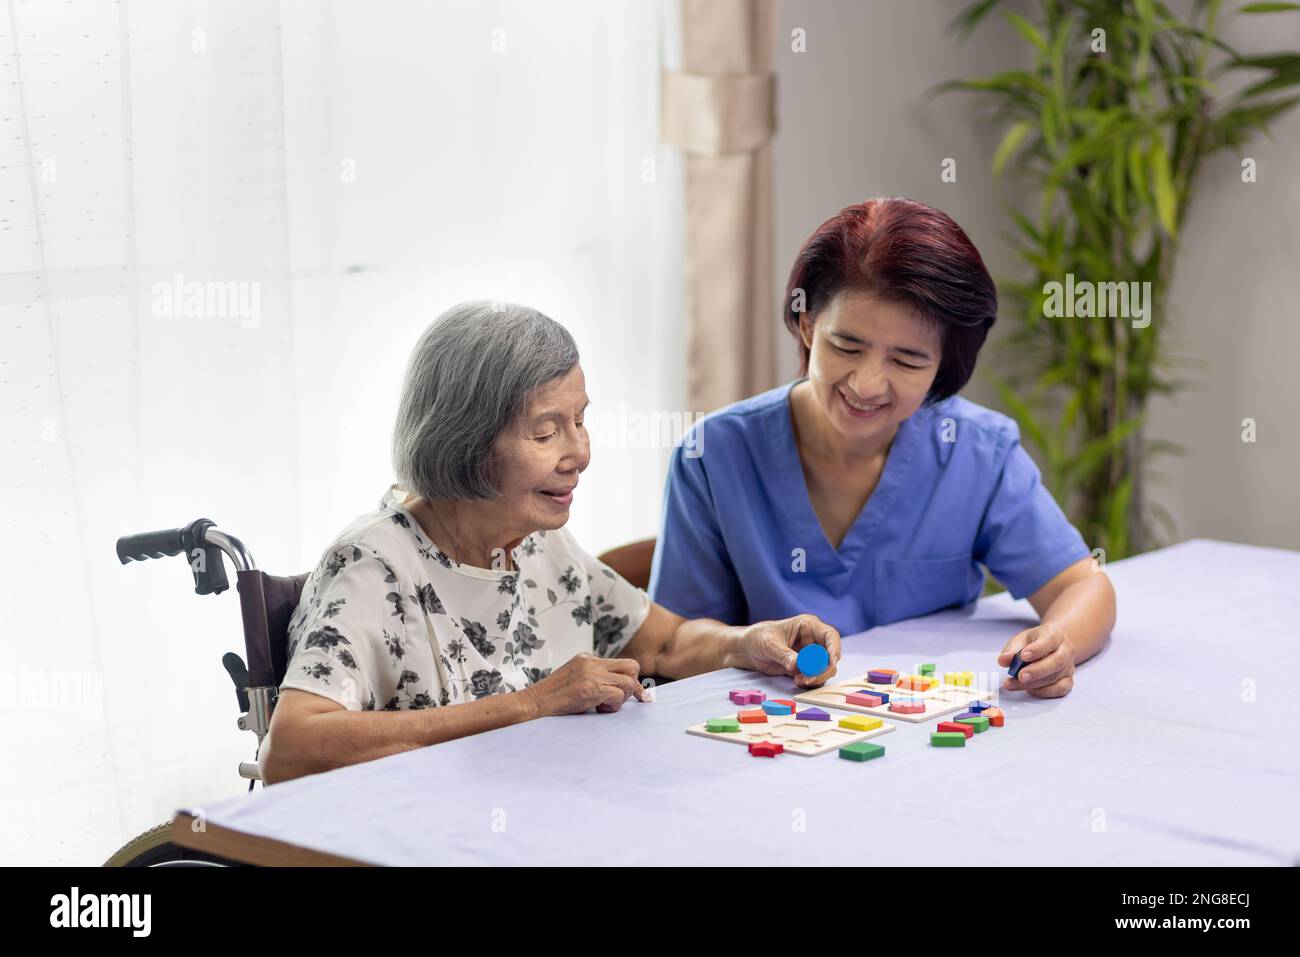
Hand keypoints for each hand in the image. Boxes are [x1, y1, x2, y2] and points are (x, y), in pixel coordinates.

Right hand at [524, 653, 649, 716]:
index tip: (639, 695)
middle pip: (632, 666)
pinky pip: (617, 695)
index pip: (621, 663)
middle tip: (622, 700)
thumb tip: (620, 691)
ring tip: (602, 707)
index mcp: (587, 658)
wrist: (532, 704)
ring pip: (628, 682)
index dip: (631, 681)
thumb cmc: (551, 699)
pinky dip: (612, 707)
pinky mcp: (590, 688)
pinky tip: (596, 710)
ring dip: (620, 699)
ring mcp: (591, 673)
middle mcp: (591, 662)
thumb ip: (594, 680)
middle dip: (633, 686)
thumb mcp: (575, 682)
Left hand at [737, 614, 840, 687]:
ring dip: (816, 677)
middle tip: (808, 678)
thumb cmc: (759, 638)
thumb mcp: (770, 644)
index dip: (834, 648)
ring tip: (798, 680)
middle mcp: (813, 640)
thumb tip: (797, 665)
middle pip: (831, 656)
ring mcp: (810, 655)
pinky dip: (810, 682)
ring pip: (825, 669)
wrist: (748, 649)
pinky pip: (816, 676)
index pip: (830, 635)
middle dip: (823, 669)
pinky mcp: (805, 667)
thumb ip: (784, 655)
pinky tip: (797, 681)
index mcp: (808, 626)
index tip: (831, 662)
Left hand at [997, 623, 1075, 697]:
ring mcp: (1068, 667)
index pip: (1048, 641)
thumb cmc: (1037, 642)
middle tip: (1020, 676)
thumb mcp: (1022, 639)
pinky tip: (1029, 690)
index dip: (1037, 649)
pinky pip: (1060, 689)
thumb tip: (1003, 660)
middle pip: (1056, 662)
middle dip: (1037, 671)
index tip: (1023, 656)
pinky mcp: (1068, 680)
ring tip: (1014, 684)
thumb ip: (1012, 649)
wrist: (1056, 645)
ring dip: (1034, 684)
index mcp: (1053, 635)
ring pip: (1056, 677)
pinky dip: (1044, 692)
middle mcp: (1065, 651)